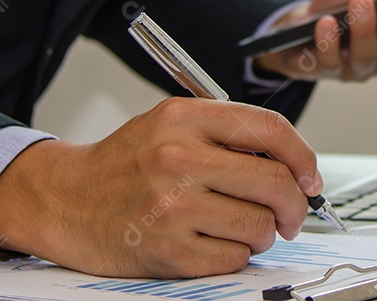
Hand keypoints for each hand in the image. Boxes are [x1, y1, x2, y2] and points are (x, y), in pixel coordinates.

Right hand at [0, 98, 320, 277]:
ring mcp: (172, 207)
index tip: (310, 177)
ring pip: (260, 225)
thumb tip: (295, 165)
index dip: (303, 156)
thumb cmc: (128, 163)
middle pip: (274, 182)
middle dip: (296, 204)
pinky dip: (236, 254)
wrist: (66, 200)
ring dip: (265, 232)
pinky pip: (234, 258)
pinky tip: (216, 241)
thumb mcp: (172, 124)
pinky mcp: (168, 251)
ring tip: (245, 226)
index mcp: (184, 118)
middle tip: (293, 213)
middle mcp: (178, 159)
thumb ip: (228, 134)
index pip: (270, 129)